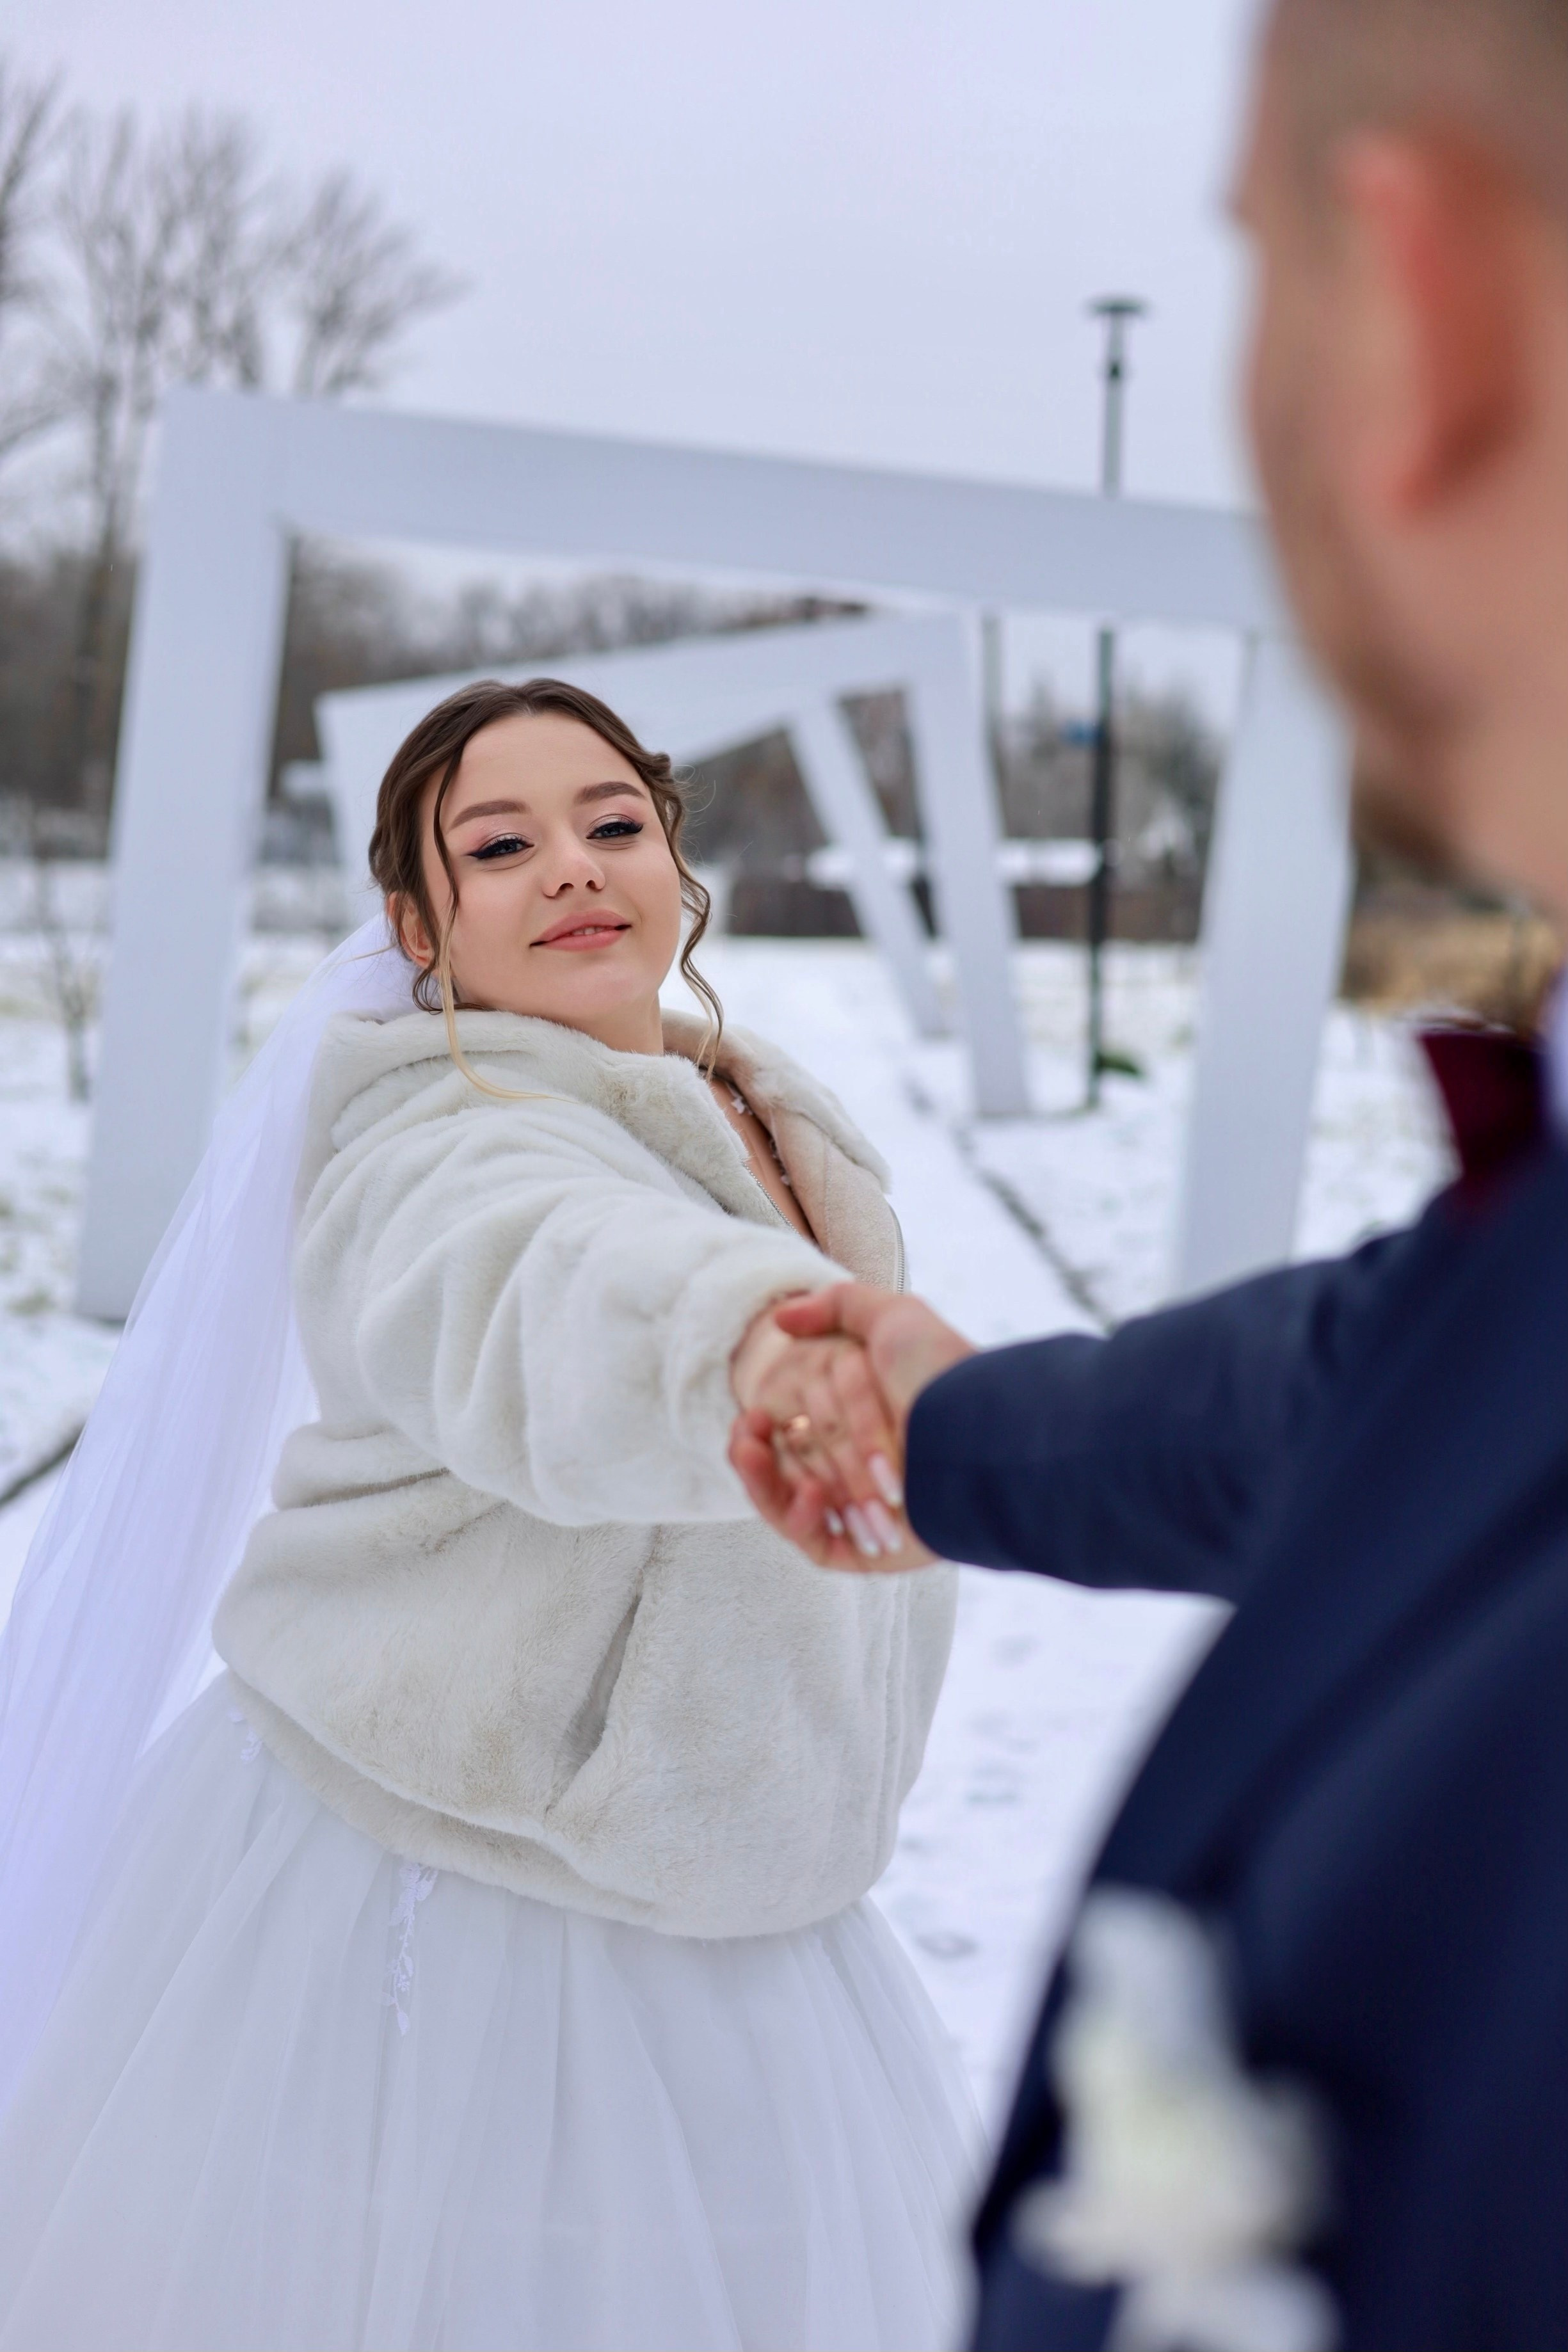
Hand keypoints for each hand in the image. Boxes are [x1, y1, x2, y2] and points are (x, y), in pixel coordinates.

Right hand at [728, 1285, 975, 1570]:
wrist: (981, 1433)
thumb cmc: (942, 1373)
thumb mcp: (894, 1319)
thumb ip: (839, 1306)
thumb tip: (781, 1319)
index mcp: (859, 1427)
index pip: (791, 1432)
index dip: (761, 1425)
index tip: (754, 1413)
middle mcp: (859, 1471)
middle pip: (787, 1468)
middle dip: (760, 1452)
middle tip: (752, 1433)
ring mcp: (861, 1513)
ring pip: (788, 1505)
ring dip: (762, 1481)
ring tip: (750, 1452)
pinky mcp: (866, 1551)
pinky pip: (814, 1543)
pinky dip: (796, 1517)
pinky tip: (808, 1492)